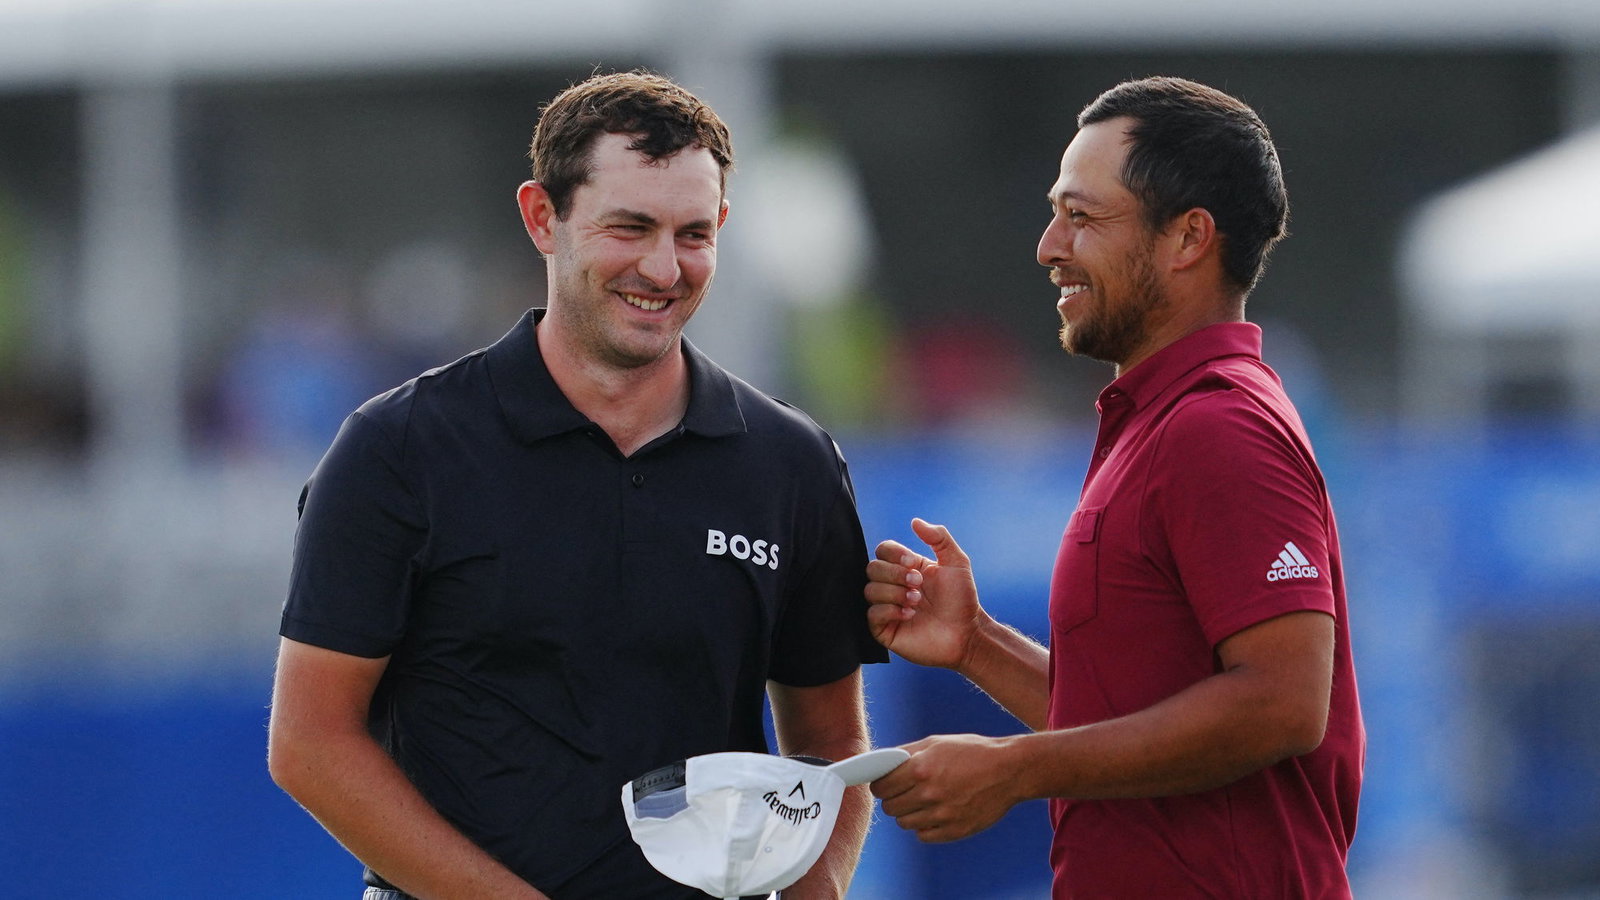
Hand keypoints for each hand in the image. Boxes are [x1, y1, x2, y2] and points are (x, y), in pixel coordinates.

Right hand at [864, 518, 983, 669]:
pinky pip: (872, 614)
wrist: (966, 634)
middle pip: (872, 568)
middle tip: (918, 584)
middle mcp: (893, 586)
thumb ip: (939, 537)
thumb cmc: (962, 600)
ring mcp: (887, 607)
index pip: (883, 550)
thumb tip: (914, 521)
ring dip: (895, 593)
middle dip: (895, 574)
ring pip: (870, 590)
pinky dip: (890, 611)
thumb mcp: (956, 562)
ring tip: (917, 602)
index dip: (894, 554)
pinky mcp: (884, 629)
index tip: (914, 562)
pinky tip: (909, 615)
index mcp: (906, 568)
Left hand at [870, 734, 1019, 842]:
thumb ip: (905, 754)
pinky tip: (935, 813)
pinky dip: (925, 827)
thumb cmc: (971, 752)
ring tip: (922, 802)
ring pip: (904, 823)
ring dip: (908, 814)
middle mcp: (929, 793)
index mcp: (920, 768)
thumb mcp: (936, 743)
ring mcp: (942, 814)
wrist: (1009, 770)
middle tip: (904, 793)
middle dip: (893, 799)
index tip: (884, 785)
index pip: (881, 787)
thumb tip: (880, 764)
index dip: (880, 785)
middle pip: (890, 807)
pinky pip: (923, 836)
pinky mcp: (955, 831)